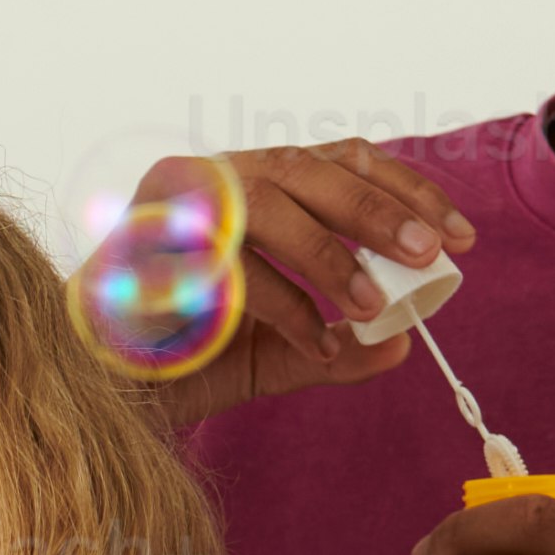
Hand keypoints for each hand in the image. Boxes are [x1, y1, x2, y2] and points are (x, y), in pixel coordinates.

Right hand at [155, 142, 476, 414]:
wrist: (97, 392)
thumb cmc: (177, 359)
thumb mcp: (272, 355)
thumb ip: (331, 345)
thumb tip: (400, 348)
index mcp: (242, 186)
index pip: (333, 161)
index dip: (401, 190)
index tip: (457, 236)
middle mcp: (204, 181)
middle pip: (303, 169)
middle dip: (375, 212)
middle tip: (428, 254)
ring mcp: (168, 209)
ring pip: (265, 206)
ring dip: (330, 256)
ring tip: (372, 307)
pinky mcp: (143, 250)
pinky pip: (230, 268)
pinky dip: (284, 307)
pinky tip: (317, 344)